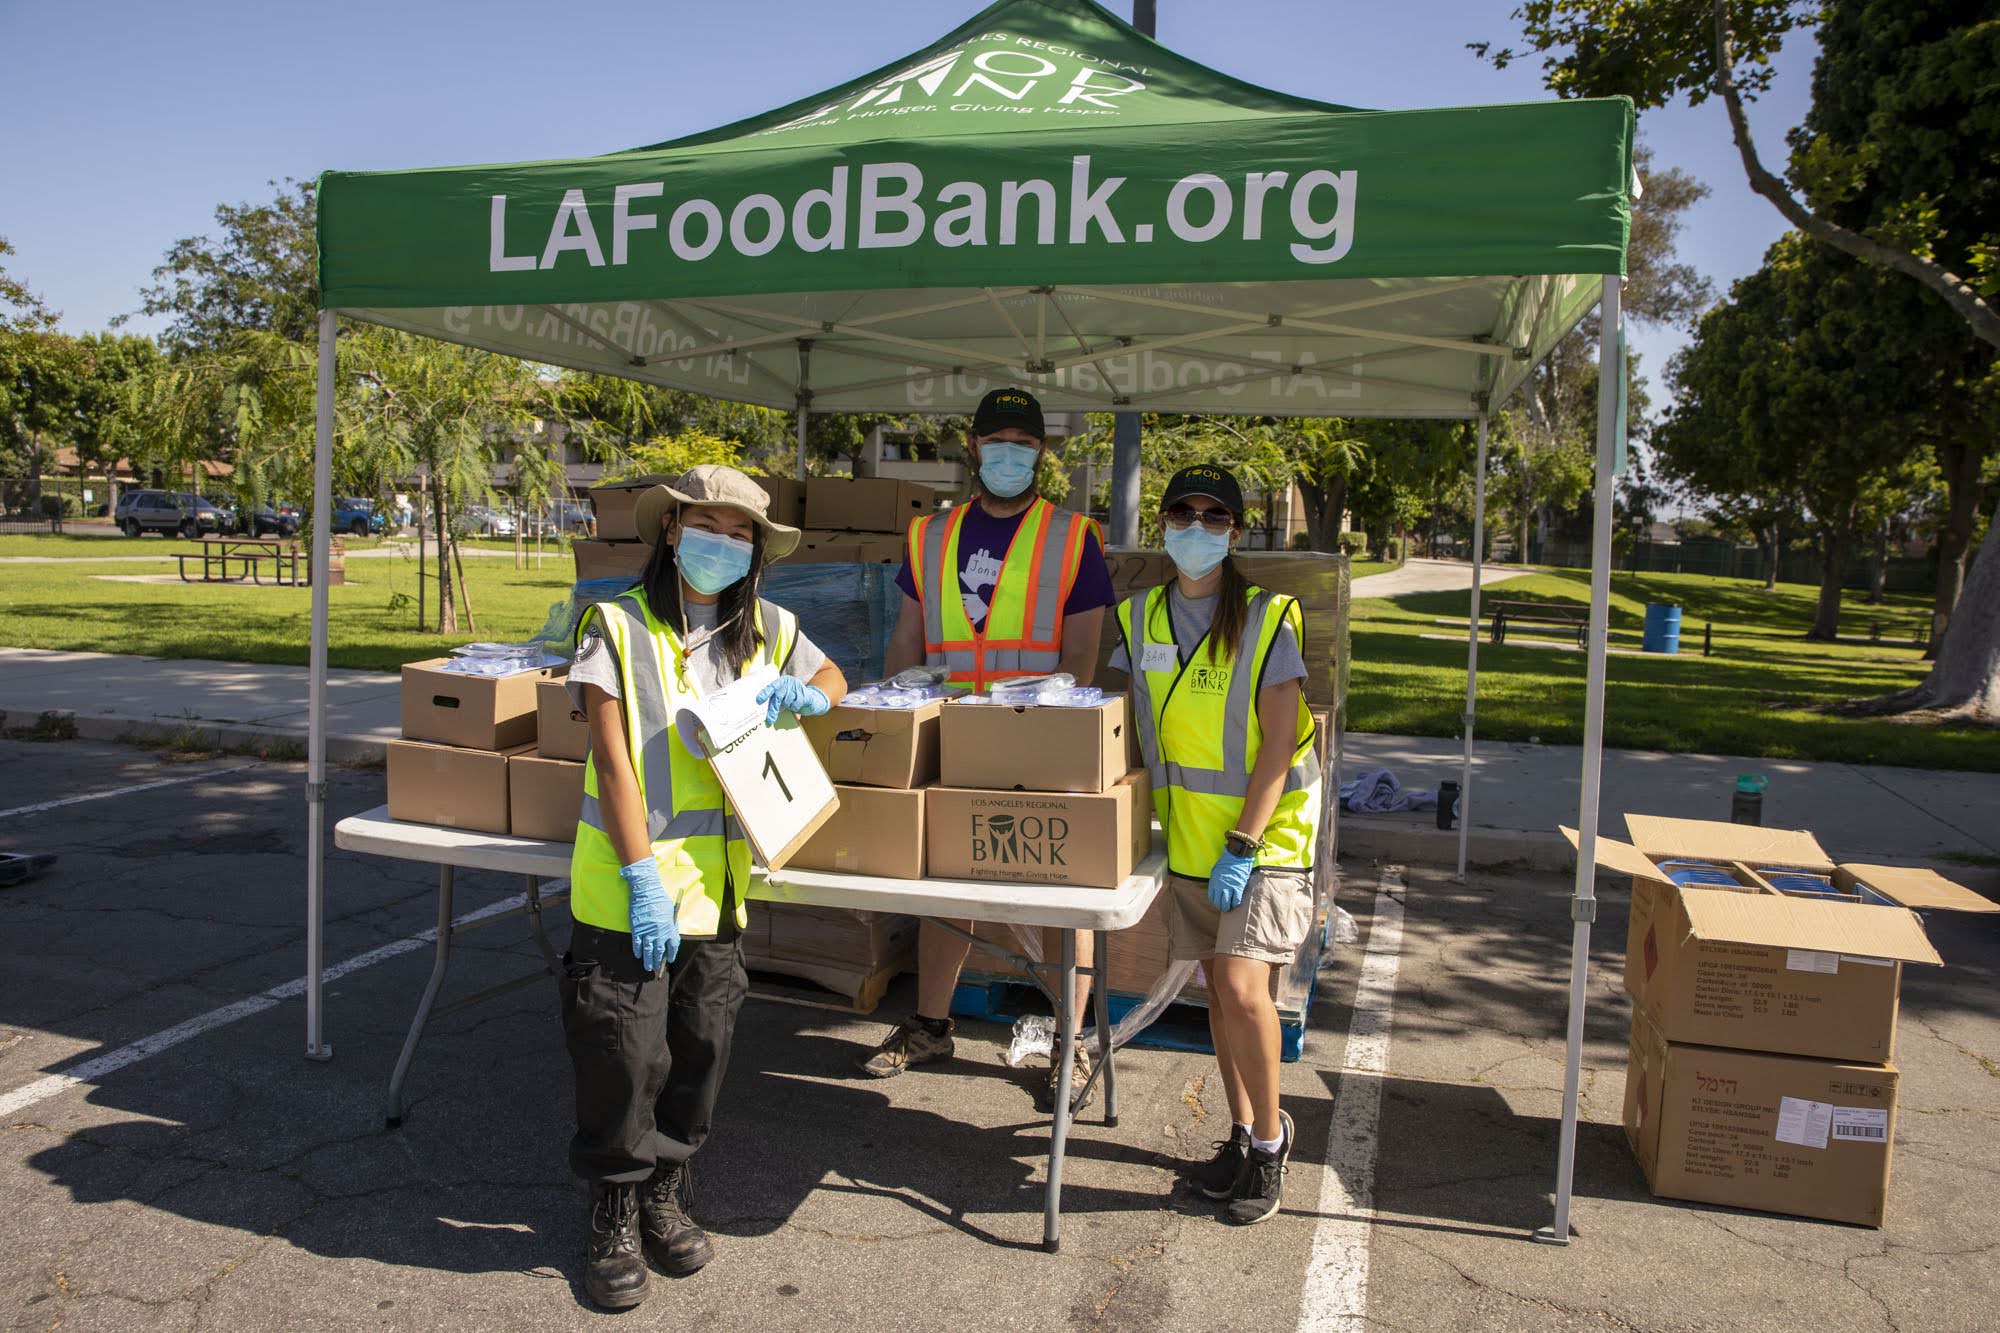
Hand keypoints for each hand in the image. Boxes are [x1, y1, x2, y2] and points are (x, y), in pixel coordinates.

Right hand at [620, 856, 678, 972]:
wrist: (646, 892)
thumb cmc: (659, 899)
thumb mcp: (670, 912)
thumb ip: (671, 924)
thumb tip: (670, 933)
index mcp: (670, 928)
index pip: (673, 946)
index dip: (672, 954)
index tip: (670, 960)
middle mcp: (659, 933)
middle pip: (659, 951)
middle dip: (658, 961)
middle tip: (657, 968)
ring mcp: (647, 932)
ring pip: (648, 950)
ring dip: (648, 960)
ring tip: (648, 967)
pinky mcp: (637, 929)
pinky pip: (637, 943)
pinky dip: (637, 950)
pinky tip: (638, 955)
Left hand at [756, 676, 829, 726]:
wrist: (812, 700)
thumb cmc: (794, 698)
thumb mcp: (784, 696)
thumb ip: (776, 698)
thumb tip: (764, 708)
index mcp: (782, 681)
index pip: (771, 686)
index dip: (765, 693)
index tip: (758, 700)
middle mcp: (790, 683)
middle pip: (778, 697)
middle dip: (773, 709)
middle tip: (770, 719)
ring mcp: (799, 688)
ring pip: (787, 702)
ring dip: (788, 707)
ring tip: (791, 704)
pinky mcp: (806, 695)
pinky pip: (796, 705)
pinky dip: (795, 708)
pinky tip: (798, 705)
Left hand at [1207, 850, 1254, 912]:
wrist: (1236, 856)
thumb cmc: (1225, 862)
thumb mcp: (1215, 871)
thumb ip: (1215, 881)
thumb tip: (1215, 888)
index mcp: (1213, 882)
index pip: (1211, 897)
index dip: (1214, 902)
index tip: (1217, 903)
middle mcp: (1220, 886)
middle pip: (1218, 901)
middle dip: (1221, 906)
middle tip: (1223, 908)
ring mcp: (1229, 887)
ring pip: (1227, 902)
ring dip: (1227, 907)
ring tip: (1229, 908)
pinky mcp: (1238, 887)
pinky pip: (1236, 899)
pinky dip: (1236, 903)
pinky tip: (1236, 904)